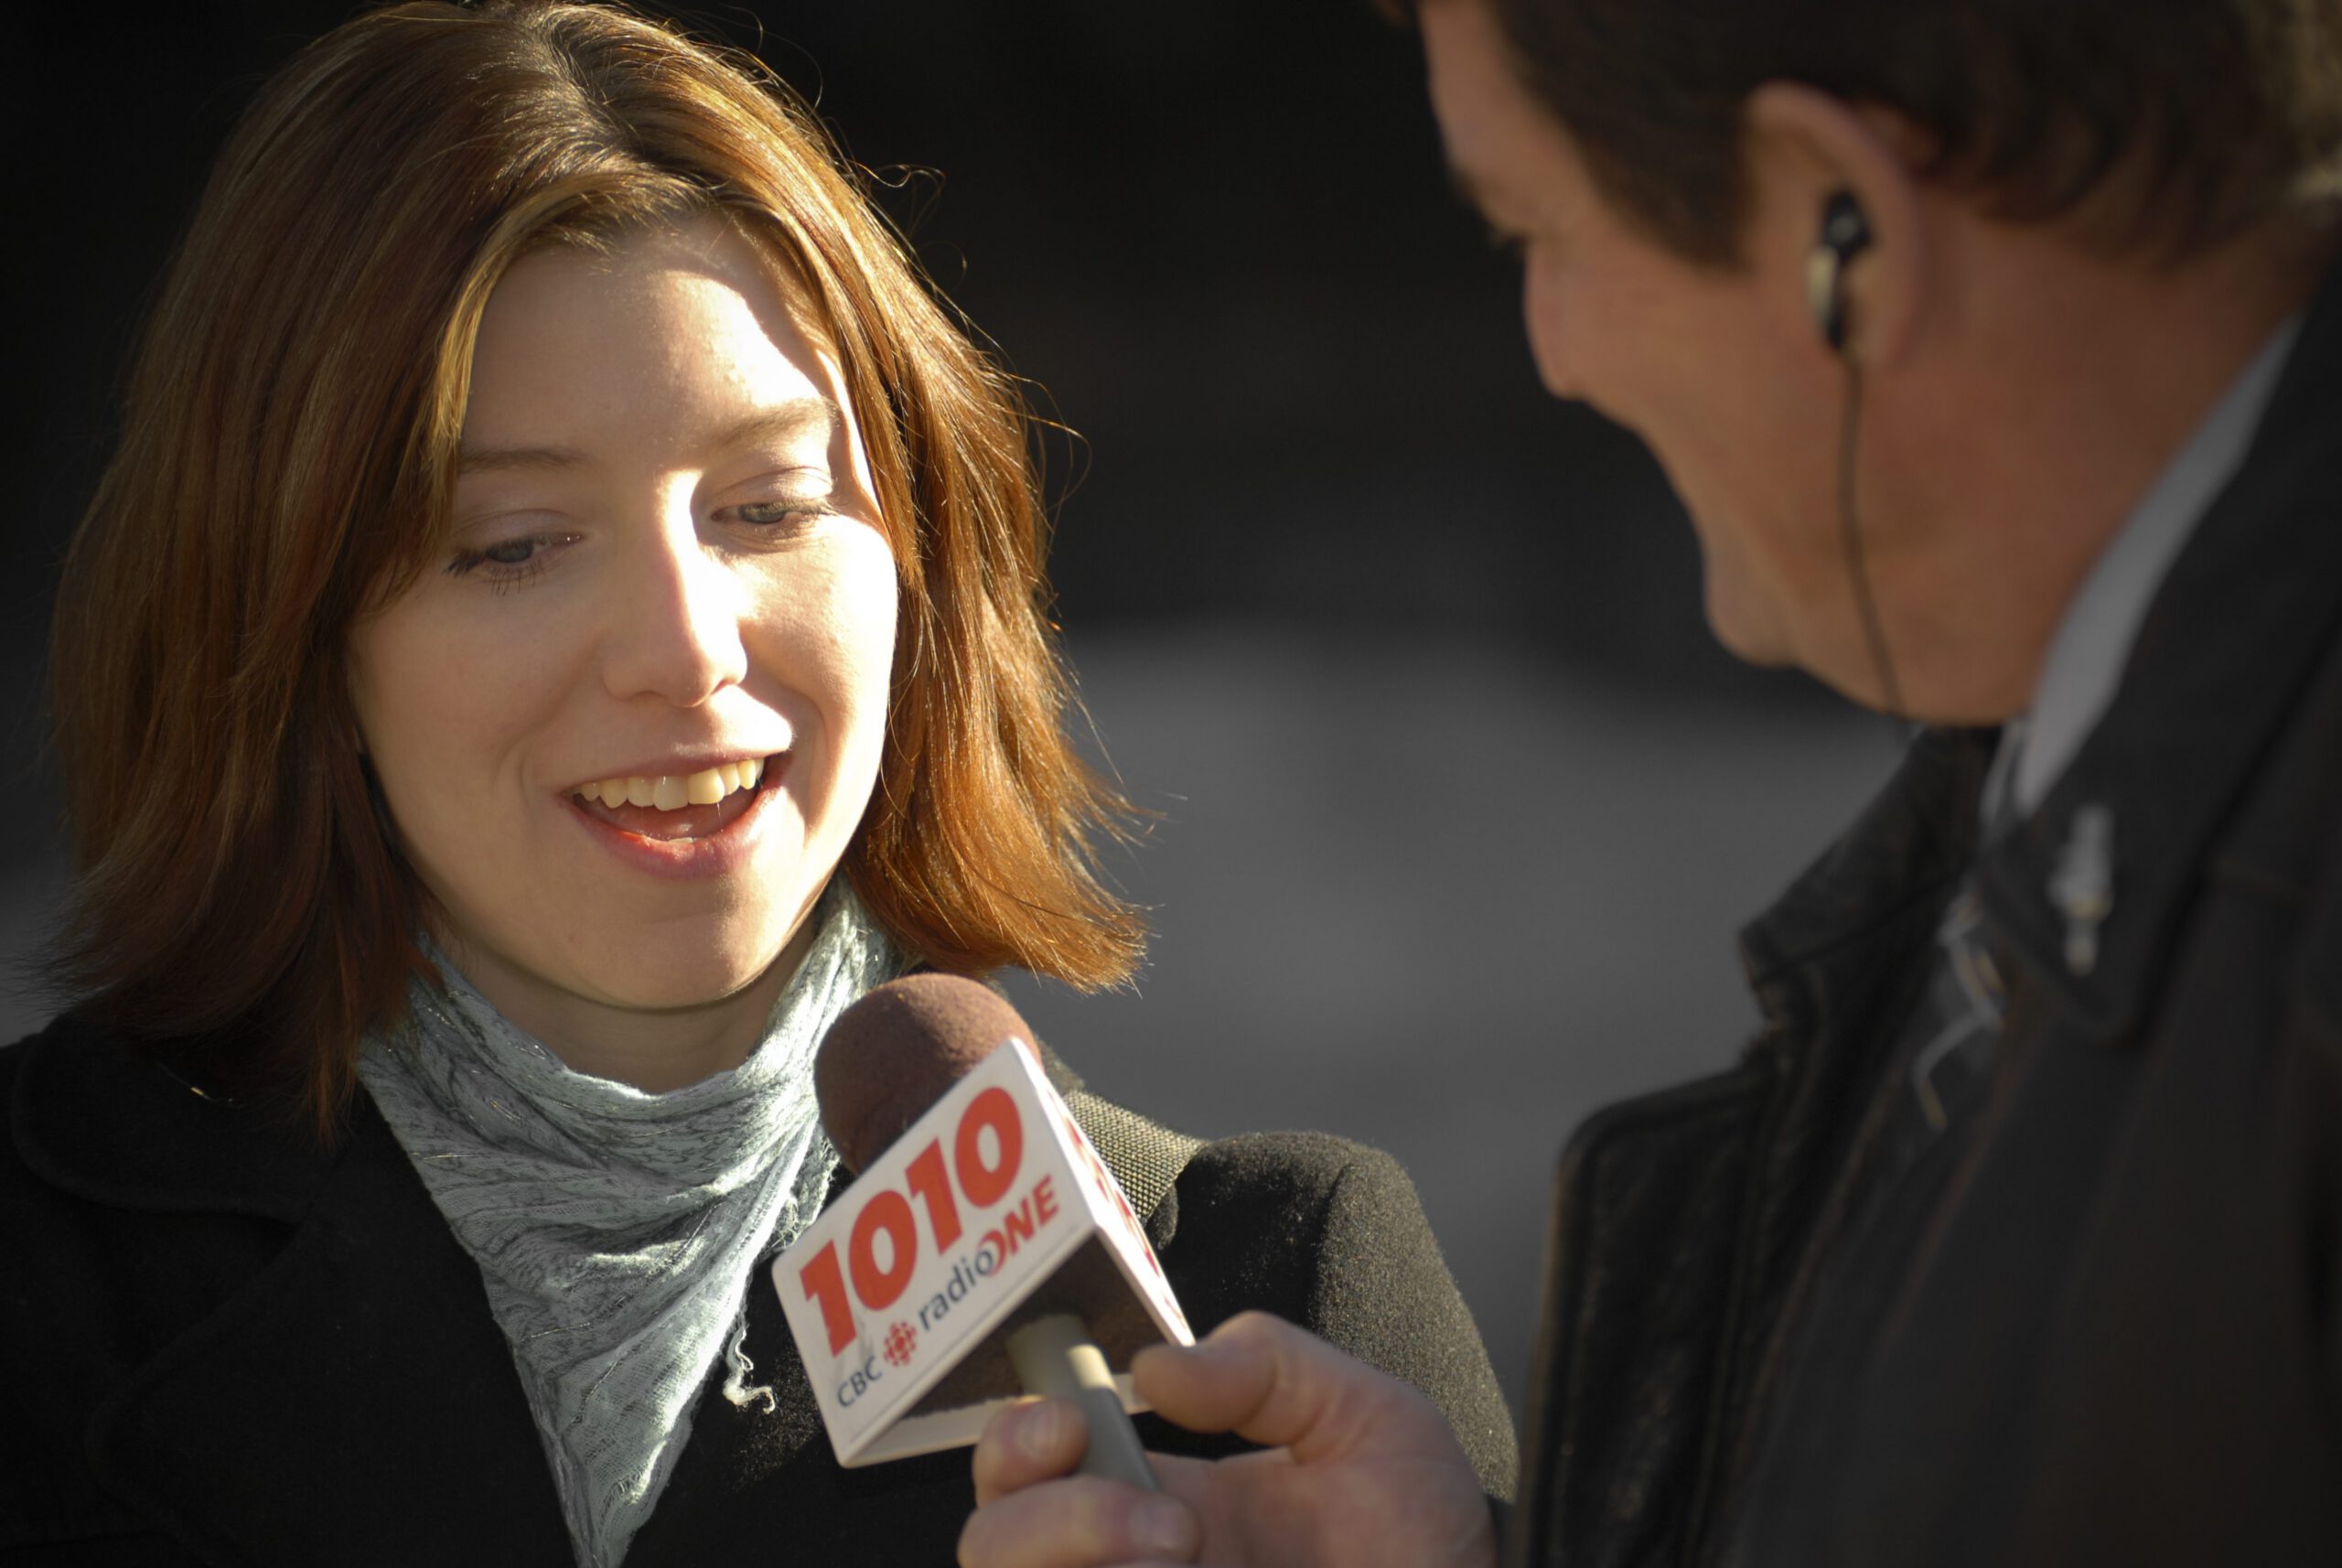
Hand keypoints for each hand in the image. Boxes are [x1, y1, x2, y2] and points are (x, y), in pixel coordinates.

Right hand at [957, 1311, 1496, 1567]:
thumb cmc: (1426, 1545)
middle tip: (1168, 1521)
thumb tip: (1158, 1369)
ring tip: (1186, 1558)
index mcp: (1159, 1500)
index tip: (1071, 1418)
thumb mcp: (1369, 1419)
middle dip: (1047, 1516)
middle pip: (994, 1545)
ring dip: (1076, 1560)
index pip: (1029, 1465)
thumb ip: (1272, 1364)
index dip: (1015, 1437)